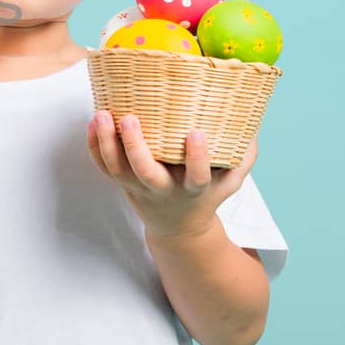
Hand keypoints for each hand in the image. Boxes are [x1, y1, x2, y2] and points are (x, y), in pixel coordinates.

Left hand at [86, 110, 256, 238]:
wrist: (178, 229)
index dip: (196, 157)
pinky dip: (94, 147)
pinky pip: (104, 168)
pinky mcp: (123, 185)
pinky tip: (92, 124)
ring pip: (118, 170)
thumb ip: (244, 156)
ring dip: (107, 143)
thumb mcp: (231, 182)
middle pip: (146, 173)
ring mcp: (139, 188)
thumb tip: (252, 123)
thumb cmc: (206, 195)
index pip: (197, 176)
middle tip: (131, 119)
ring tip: (102, 114)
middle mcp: (164, 190)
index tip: (196, 133)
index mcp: (193, 189)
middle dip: (136, 147)